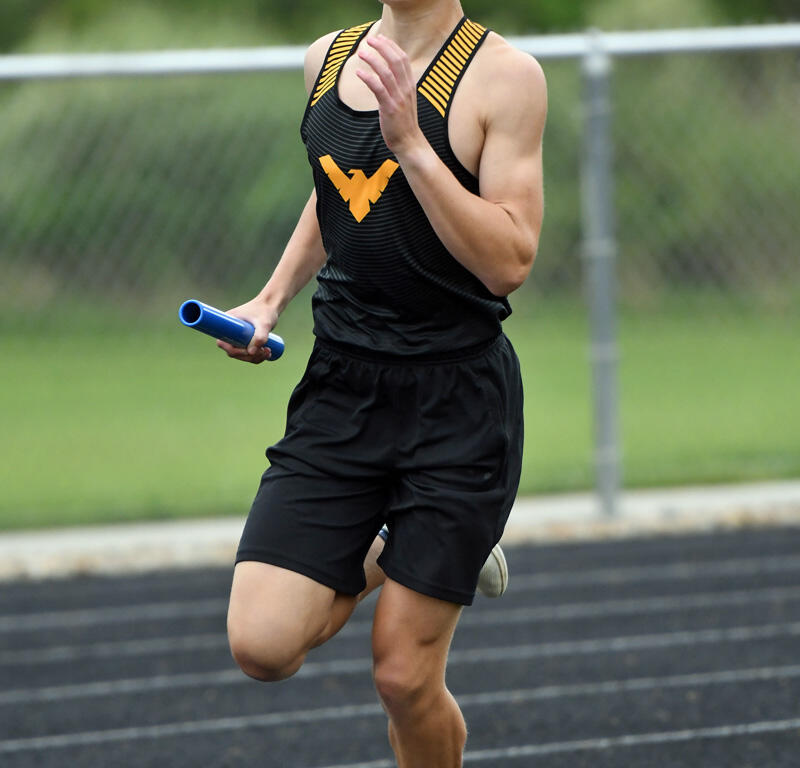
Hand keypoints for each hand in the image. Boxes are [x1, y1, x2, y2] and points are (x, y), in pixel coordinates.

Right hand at [216, 298, 278, 363]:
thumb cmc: (265, 311)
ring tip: (268, 352)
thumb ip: (260, 336)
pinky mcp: (245, 339)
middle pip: (233, 352)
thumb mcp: (264, 323)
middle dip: (249, 356)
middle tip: (264, 351)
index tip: (250, 350)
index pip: (222, 343)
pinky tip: (266, 354)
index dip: (234, 351)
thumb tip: (251, 353)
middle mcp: (229, 331)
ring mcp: (237, 336)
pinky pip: (247, 352)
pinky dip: (256, 357)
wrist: (271, 305)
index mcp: (227, 324)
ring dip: (254, 358)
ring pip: (241, 354)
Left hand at [356, 34, 425, 156]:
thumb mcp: (405, 101)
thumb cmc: (404, 123)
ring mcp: (399, 98)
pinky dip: (368, 78)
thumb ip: (399, 87)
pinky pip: (378, 89)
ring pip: (386, 72)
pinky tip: (359, 73)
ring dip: (373, 60)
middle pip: (396, 60)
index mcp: (410, 86)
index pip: (403, 59)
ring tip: (361, 52)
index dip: (391, 46)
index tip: (380, 38)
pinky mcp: (390, 108)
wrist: (410, 143)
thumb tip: (388, 76)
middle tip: (369, 39)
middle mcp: (406, 89)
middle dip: (382, 47)